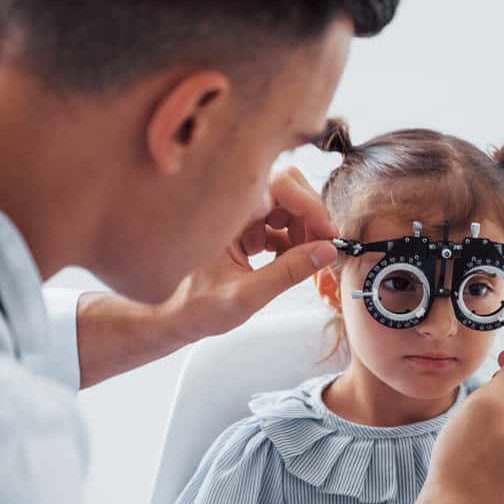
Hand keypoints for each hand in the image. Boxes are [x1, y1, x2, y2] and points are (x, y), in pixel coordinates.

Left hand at [156, 166, 338, 344]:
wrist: (176, 317)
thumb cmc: (198, 307)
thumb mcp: (247, 295)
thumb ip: (289, 272)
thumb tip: (327, 251)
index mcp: (227, 214)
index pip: (280, 186)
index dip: (310, 206)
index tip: (327, 235)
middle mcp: (233, 207)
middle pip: (287, 188)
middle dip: (309, 216)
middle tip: (321, 246)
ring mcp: (240, 216)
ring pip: (286, 205)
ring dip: (302, 230)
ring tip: (300, 260)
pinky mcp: (245, 229)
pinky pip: (278, 223)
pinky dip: (291, 241)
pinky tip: (286, 262)